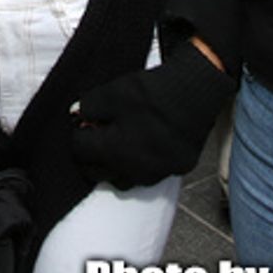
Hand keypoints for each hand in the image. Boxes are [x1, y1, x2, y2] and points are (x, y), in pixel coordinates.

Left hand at [70, 41, 232, 190]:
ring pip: (123, 180)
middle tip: (93, 137)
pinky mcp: (175, 170)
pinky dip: (139, 166)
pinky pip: (149, 176)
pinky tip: (141, 147)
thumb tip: (77, 115)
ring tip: (116, 145)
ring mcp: (156, 173)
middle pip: (97, 172)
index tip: (82, 125)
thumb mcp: (113, 92)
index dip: (77, 134)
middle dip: (89, 156)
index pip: (79, 151)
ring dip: (113, 167)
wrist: (195, 92)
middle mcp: (133, 169)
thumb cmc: (152, 92)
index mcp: (114, 151)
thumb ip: (89, 105)